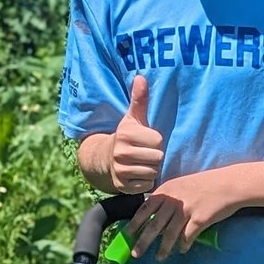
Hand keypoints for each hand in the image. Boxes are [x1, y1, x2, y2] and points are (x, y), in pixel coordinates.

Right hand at [108, 76, 165, 193]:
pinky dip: (145, 182)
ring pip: (153, 172)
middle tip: (145, 153)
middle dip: (155, 157)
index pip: (158, 141)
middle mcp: (121, 152)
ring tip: (142, 163)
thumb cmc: (126, 137)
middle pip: (158, 158)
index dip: (156, 142)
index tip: (147, 141)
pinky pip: (147, 185)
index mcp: (126, 134)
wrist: (105, 159)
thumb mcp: (132, 118)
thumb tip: (141, 77)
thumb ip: (139, 99)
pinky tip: (138, 174)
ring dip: (151, 169)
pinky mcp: (123, 186)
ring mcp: (121, 170)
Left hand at [128, 166, 243, 259]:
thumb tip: (156, 216)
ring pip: (170, 234)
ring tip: (159, 258)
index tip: (127, 234)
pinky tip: (182, 250)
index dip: (135, 223)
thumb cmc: (206, 184)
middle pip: (154, 224)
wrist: (229, 184)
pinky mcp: (200, 220)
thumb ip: (169, 198)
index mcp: (167, 191)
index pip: (145, 208)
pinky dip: (183, 245)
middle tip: (136, 253)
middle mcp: (174, 201)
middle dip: (143, 241)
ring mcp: (187, 210)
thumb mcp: (182, 186)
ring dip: (163, 248)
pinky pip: (188, 236)